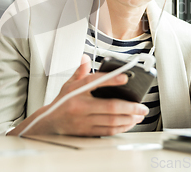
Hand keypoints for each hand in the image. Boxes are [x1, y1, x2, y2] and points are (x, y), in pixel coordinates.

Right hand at [10, 54, 148, 136]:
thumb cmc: (61, 103)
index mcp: (76, 92)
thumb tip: (85, 57)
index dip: (111, 79)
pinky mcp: (87, 132)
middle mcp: (80, 106)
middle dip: (130, 107)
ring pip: (111, 121)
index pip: (94, 82)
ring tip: (139, 114)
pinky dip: (121, 127)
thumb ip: (79, 72)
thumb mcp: (68, 85)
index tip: (126, 77)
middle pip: (109, 106)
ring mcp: (84, 121)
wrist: (48, 123)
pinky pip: (108, 131)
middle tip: (142, 106)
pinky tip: (130, 123)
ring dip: (129, 118)